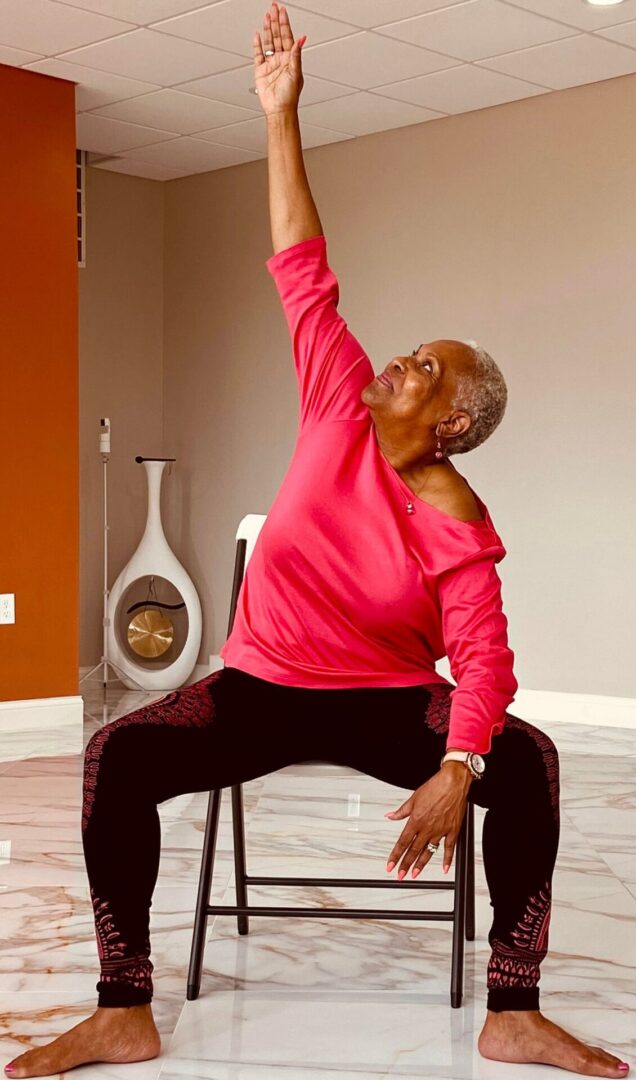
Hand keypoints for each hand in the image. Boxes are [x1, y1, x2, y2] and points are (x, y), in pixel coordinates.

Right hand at [252, 2, 306, 115]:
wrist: (279, 109)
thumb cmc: (290, 96)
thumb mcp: (296, 73)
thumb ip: (297, 55)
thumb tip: (302, 39)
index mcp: (290, 59)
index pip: (287, 36)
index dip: (284, 23)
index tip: (282, 11)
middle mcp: (281, 59)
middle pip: (277, 36)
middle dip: (275, 21)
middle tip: (273, 7)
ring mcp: (271, 64)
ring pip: (269, 42)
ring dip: (268, 29)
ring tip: (267, 16)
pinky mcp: (261, 71)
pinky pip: (258, 54)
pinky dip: (257, 44)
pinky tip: (257, 35)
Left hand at [385, 764, 471, 878]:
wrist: (453, 782)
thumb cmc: (435, 787)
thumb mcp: (413, 798)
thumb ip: (401, 811)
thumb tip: (390, 816)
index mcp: (416, 820)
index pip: (402, 842)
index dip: (395, 855)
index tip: (390, 865)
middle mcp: (427, 828)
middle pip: (414, 850)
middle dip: (405, 864)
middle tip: (400, 875)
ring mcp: (440, 831)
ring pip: (429, 852)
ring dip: (421, 864)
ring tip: (415, 874)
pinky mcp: (453, 830)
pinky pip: (450, 848)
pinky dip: (447, 859)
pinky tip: (445, 868)